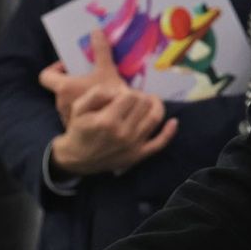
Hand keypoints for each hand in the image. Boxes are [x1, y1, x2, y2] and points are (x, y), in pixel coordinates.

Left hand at [40, 29, 126, 124]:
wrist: (116, 127)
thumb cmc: (109, 98)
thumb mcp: (108, 71)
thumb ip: (100, 51)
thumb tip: (96, 31)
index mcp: (64, 87)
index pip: (45, 76)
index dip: (55, 69)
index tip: (69, 66)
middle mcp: (60, 102)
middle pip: (59, 87)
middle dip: (71, 81)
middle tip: (88, 77)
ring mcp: (66, 116)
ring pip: (67, 100)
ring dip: (78, 95)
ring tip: (96, 92)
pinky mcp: (74, 126)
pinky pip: (74, 113)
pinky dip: (83, 108)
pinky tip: (98, 107)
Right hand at [49, 75, 178, 177]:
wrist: (76, 159)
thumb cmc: (78, 130)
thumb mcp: (79, 107)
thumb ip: (98, 93)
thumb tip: (119, 90)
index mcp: (108, 121)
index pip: (130, 96)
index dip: (127, 91)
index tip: (120, 95)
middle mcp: (123, 133)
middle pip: (144, 104)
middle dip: (139, 97)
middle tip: (132, 99)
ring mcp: (133, 146)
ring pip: (155, 118)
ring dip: (155, 105)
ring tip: (150, 101)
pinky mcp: (138, 155)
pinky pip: (160, 143)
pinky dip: (169, 132)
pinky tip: (173, 121)